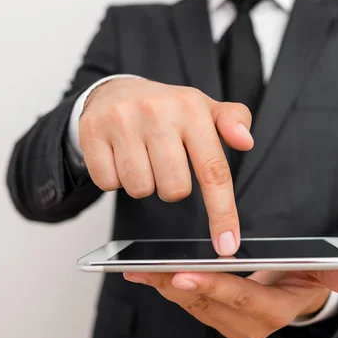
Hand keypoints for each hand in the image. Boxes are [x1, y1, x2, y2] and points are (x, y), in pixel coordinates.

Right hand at [79, 78, 253, 255]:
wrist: (115, 90)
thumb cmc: (167, 109)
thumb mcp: (205, 110)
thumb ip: (233, 122)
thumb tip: (246, 141)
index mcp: (192, 108)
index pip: (213, 170)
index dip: (222, 213)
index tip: (227, 246)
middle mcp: (157, 111)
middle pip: (174, 189)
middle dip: (172, 188)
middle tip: (166, 165)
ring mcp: (121, 120)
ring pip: (140, 189)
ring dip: (144, 184)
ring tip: (142, 158)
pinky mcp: (92, 131)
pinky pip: (108, 183)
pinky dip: (115, 179)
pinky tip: (119, 157)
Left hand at [123, 269, 337, 337]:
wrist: (294, 294)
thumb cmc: (305, 278)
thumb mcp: (324, 273)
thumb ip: (336, 273)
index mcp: (274, 311)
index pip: (242, 299)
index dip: (213, 287)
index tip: (185, 274)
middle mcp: (249, 324)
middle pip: (207, 303)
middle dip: (175, 285)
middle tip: (147, 268)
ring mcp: (230, 324)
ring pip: (191, 305)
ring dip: (163, 286)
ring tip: (137, 268)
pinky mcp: (216, 317)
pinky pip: (188, 303)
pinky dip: (166, 287)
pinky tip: (147, 273)